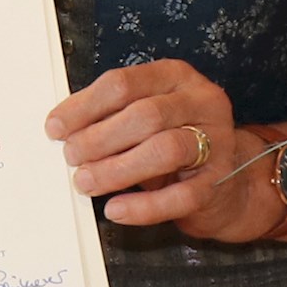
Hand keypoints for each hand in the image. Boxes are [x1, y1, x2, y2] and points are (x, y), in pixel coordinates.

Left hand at [49, 60, 276, 238]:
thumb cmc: (175, 142)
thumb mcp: (148, 116)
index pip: (124, 82)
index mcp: (177, 77)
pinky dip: (142, 207)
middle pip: (145, 115)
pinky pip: (179, 196)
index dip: (84, 106)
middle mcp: (202, 103)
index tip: (55, 127)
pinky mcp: (219, 182)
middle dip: (99, 138)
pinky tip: (116, 210)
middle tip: (71, 157)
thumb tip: (63, 130)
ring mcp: (216, 142)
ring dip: (117, 168)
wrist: (230, 180)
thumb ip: (113, 116)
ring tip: (86, 181)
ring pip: (164, 149)